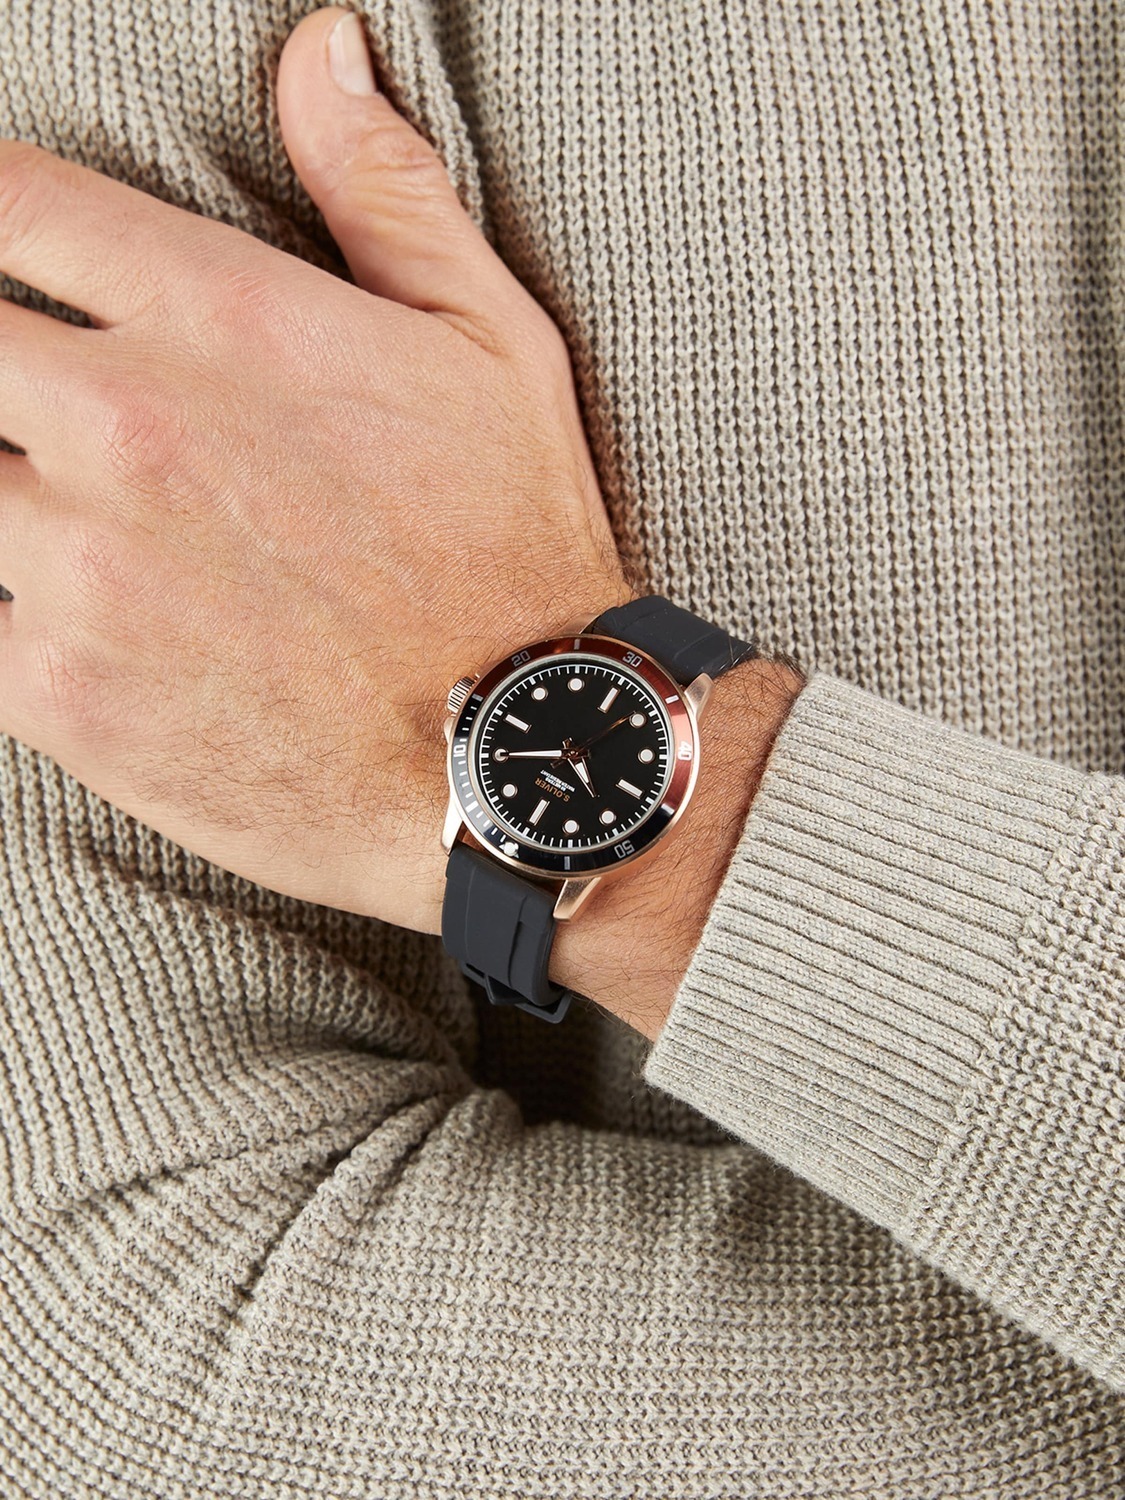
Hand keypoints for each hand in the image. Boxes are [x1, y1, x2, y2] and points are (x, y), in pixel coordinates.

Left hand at [0, 7, 632, 933]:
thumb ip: (384, 189)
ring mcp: (83, 566)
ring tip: (79, 522)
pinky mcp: (62, 695)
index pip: (10, 202)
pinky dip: (11, 616)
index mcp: (225, 318)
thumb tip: (320, 45)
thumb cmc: (516, 552)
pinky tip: (83, 624)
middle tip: (51, 407)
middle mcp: (131, 425)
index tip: (15, 261)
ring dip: (7, 495)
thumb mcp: (491, 346)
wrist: (519, 757)